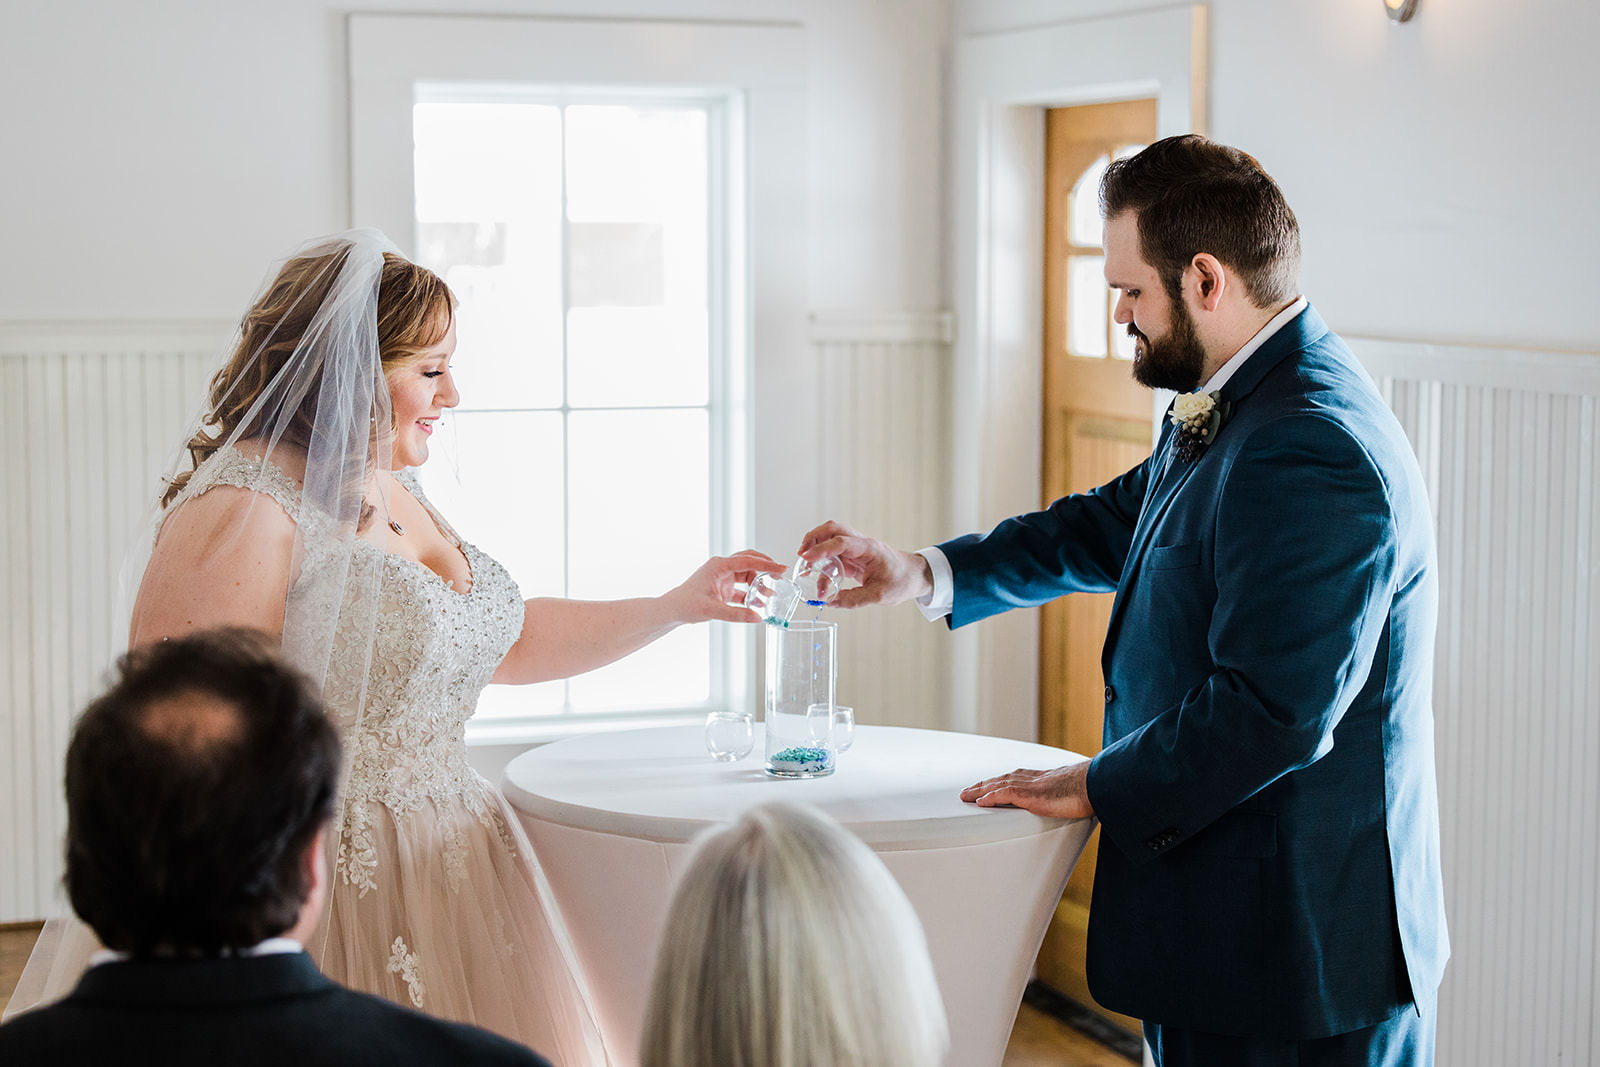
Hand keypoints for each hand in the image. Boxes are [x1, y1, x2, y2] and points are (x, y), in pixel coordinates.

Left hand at [666, 550, 785, 623]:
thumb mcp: (712, 610)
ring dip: (759, 584)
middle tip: (779, 576)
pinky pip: (742, 588)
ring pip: (747, 575)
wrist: (672, 610)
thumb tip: (757, 617)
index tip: (781, 568)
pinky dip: (751, 595)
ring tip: (769, 594)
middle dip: (765, 568)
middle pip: (749, 562)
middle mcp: (722, 568)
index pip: (747, 561)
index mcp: (719, 566)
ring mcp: (722, 578)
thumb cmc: (686, 604)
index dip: (766, 564)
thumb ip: (736, 614)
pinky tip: (758, 604)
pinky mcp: (723, 588)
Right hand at [796, 520, 932, 608]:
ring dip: (816, 551)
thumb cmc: (902, 581)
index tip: (806, 558)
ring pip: (830, 540)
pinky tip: (819, 580)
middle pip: (831, 529)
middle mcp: (860, 544)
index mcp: (868, 548)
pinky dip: (823, 564)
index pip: (840, 542)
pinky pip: (834, 556)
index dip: (821, 549)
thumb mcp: (879, 595)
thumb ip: (854, 599)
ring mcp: (856, 549)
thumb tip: (830, 602)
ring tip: (806, 571)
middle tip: (801, 555)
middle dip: (813, 538)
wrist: (916, 576)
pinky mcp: (854, 558)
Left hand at [959, 760, 1094, 819]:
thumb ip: (1063, 799)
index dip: (997, 783)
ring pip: (999, 785)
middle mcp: (1033, 779)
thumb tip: (1069, 806)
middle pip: (1001, 779)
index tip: (986, 787)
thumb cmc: (1091, 790)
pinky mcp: (1034, 795)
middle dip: (983, 785)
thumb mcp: (1072, 794)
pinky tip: (981, 802)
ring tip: (966, 796)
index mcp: (1041, 779)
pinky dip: (993, 797)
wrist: (1098, 784)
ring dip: (981, 790)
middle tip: (967, 791)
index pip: (1013, 779)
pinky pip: (1007, 794)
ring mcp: (1032, 786)